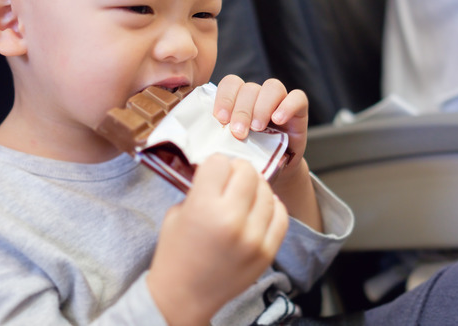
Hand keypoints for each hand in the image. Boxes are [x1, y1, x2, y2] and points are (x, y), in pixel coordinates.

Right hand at [147, 154, 288, 325]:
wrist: (184, 296)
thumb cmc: (176, 254)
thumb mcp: (177, 212)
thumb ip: (200, 188)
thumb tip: (220, 170)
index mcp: (204, 207)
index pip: (220, 162)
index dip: (215, 164)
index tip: (212, 172)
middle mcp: (232, 219)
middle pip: (248, 172)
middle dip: (237, 170)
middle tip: (230, 178)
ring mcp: (254, 237)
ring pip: (267, 191)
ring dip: (256, 187)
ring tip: (245, 194)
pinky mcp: (267, 251)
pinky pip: (281, 216)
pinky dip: (272, 206)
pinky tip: (260, 207)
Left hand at [212, 75, 308, 176]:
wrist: (273, 172)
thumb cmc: (247, 157)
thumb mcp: (228, 145)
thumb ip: (216, 134)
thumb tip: (197, 134)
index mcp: (238, 100)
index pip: (231, 83)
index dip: (225, 97)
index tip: (220, 119)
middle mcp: (258, 96)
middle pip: (249, 88)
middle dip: (242, 110)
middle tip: (238, 132)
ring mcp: (279, 101)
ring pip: (272, 87)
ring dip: (262, 107)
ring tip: (258, 128)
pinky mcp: (299, 111)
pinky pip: (297, 98)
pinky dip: (287, 106)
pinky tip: (279, 120)